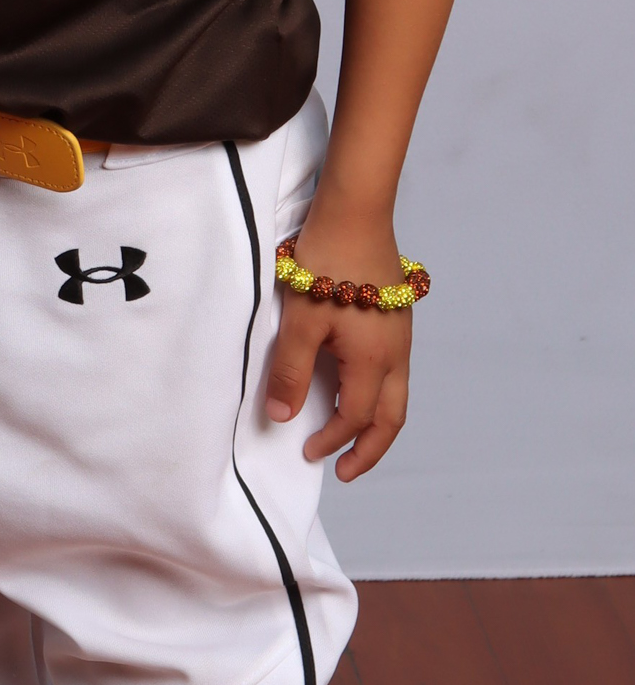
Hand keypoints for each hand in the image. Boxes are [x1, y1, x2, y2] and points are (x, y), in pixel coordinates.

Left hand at [263, 204, 411, 481]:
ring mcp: (400, 335)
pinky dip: (378, 396)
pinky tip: (357, 388)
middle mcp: (396, 354)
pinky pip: (394, 373)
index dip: (332, 441)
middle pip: (390, 418)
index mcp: (374, 361)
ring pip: (396, 396)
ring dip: (376, 423)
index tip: (307, 453)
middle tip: (345, 471)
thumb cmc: (326, 264)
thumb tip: (283, 417)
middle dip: (370, 450)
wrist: (356, 213)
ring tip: (352, 438)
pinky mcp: (395, 316)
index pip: (354, 417)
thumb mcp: (300, 321)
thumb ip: (291, 371)